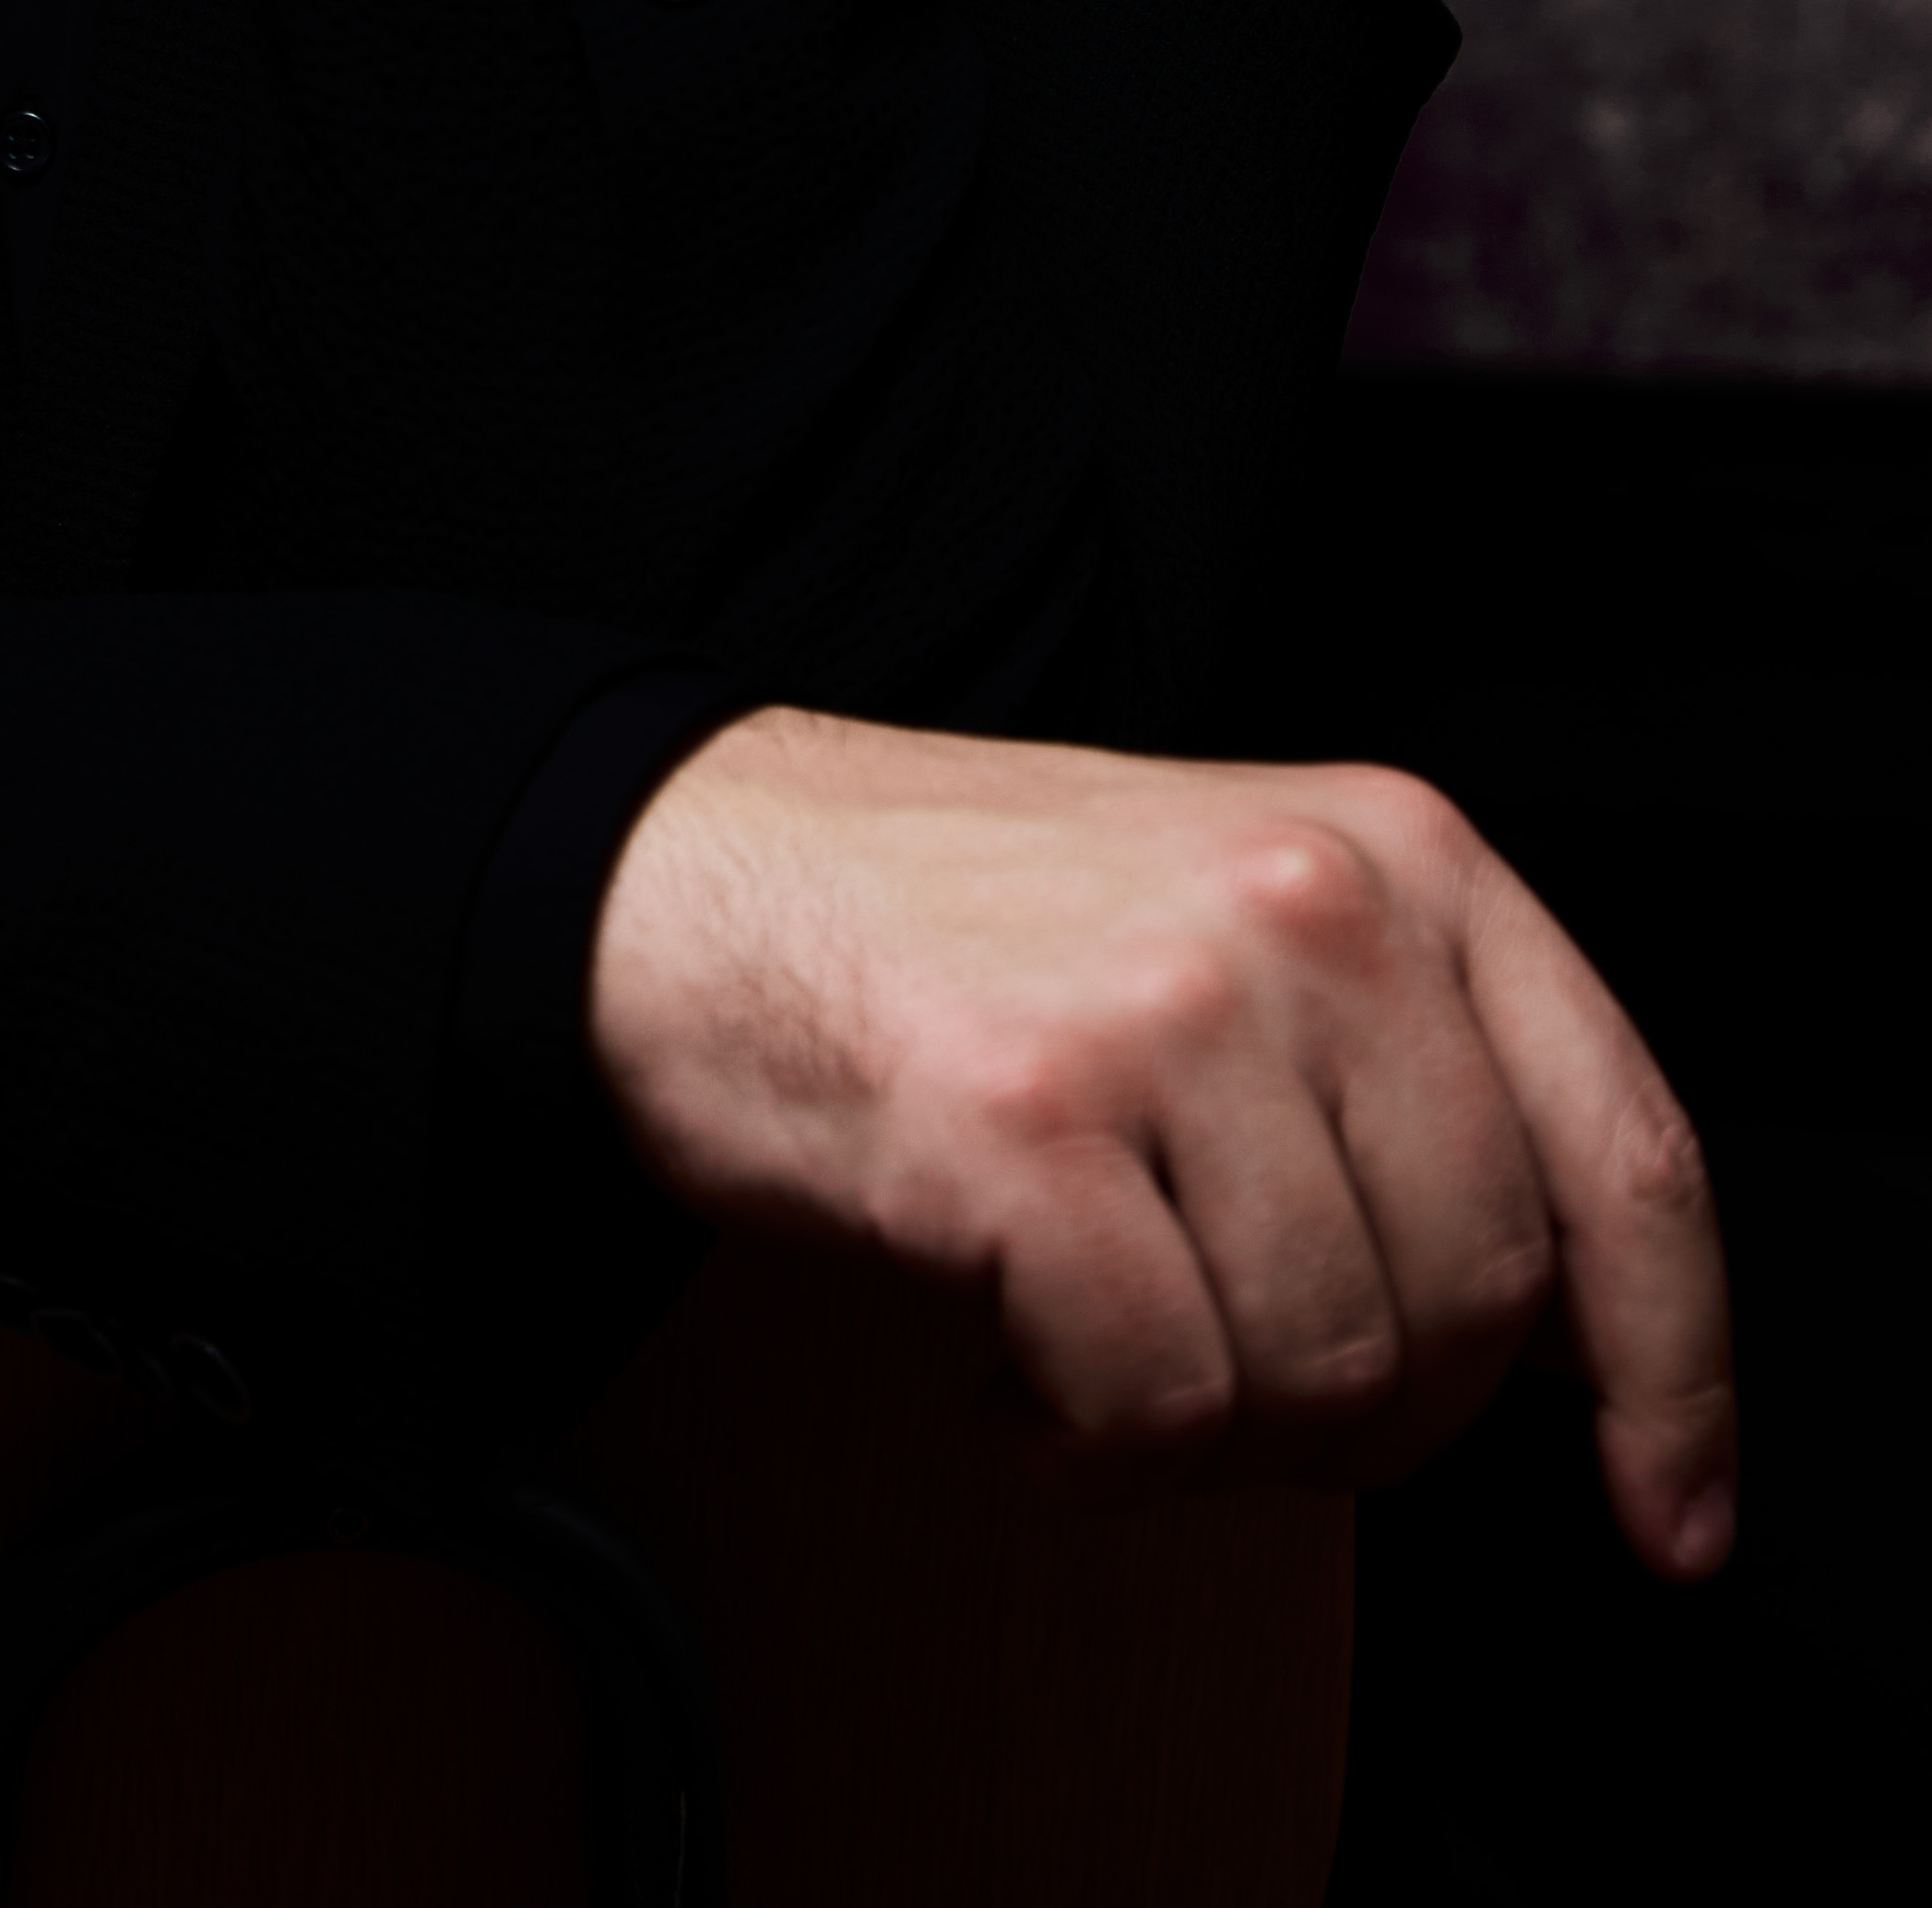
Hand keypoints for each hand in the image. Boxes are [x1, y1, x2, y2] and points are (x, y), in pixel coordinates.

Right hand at [589, 708, 1736, 1575]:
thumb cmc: (954, 923)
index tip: (1667, 1509)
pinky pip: (1163, 1405)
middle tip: (1228, 1375)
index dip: (1672, 1372)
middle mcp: (1310, 905)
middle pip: (1478, 1306)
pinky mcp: (1031, 1121)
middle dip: (1368, 1416)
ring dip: (1210, 1431)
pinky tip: (1014, 1367)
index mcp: (1395, 849)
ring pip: (1325, 1375)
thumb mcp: (1238, 920)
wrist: (686, 871)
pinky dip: (1089, 1445)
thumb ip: (1410, 1068)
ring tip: (1096, 1343)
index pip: (1624, 1152)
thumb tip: (1572, 1336)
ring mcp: (1172, 1004)